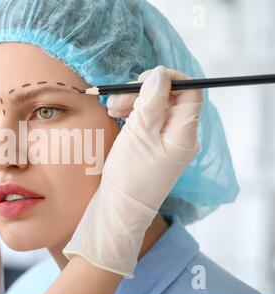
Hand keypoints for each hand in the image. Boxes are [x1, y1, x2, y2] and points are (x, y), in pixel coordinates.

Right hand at [63, 65, 201, 276]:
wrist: (119, 208)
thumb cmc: (130, 175)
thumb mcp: (139, 133)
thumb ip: (151, 101)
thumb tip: (160, 74)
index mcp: (185, 133)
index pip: (191, 92)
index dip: (170, 79)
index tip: (143, 79)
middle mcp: (180, 136)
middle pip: (170, 98)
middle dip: (143, 92)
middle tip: (118, 99)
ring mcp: (166, 142)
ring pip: (156, 108)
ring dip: (134, 102)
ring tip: (113, 109)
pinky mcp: (153, 146)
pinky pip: (147, 121)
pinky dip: (132, 114)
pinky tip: (116, 116)